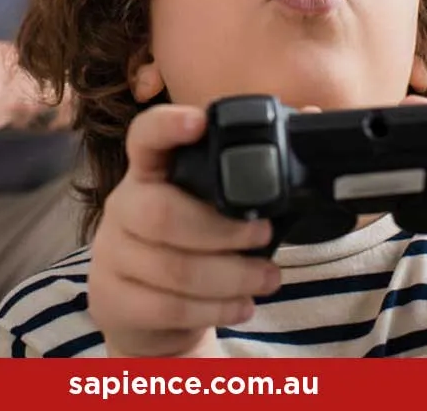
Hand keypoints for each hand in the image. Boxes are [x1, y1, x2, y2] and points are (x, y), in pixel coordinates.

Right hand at [89, 88, 280, 357]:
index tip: (198, 122)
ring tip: (268, 278)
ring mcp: (115, 254)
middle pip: (160, 213)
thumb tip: (311, 118)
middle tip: (265, 235)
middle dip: (222, 230)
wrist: (144, 308)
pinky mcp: (116, 298)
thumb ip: (254, 172)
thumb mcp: (213, 205)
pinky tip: (241, 305)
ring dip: (230, 277)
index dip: (168, 126)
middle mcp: (125, 205)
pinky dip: (213, 310)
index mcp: (151, 171)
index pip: (145, 136)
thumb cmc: (190, 244)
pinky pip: (166, 306)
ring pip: (171, 268)